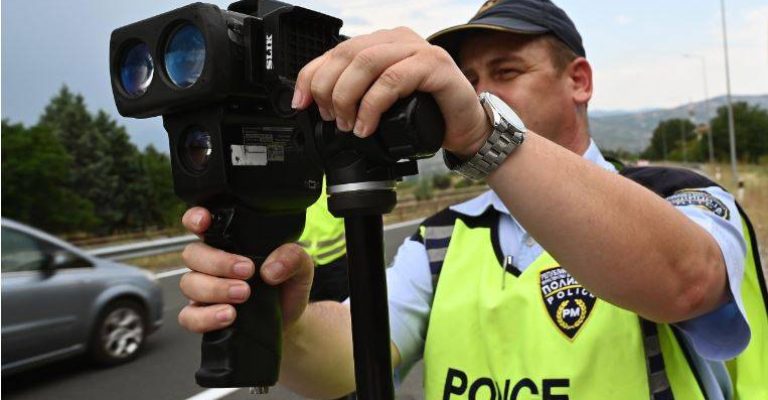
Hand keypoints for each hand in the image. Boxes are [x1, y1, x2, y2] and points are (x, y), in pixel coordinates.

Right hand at [177, 207, 313, 332]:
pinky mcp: (202, 316)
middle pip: (192, 254)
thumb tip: (271, 270)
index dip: (195, 218)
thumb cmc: (288, 286)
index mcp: (229, 242)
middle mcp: (210, 263)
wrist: (290, 320)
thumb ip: (292, 257)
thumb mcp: (300, 267)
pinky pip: (189, 316)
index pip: (201, 223)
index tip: (204, 224)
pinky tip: (228, 316)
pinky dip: (206, 317)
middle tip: (247, 271)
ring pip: (189, 284)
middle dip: (217, 262)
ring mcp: (203, 290)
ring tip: (243, 295)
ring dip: (215, 289)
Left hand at [292, 27, 488, 157]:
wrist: (466, 127)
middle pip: (346, 54)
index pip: (335, 51)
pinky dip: (372, 105)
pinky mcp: (434, 66)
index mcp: (382, 43)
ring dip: (348, 97)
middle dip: (329, 90)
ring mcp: (418, 49)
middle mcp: (398, 40)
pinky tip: (367, 125)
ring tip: (349, 124)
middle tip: (332, 118)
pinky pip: (393, 79)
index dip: (310, 76)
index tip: (300, 103)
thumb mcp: (382, 103)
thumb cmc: (426, 114)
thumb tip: (319, 106)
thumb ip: (357, 95)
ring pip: (366, 62)